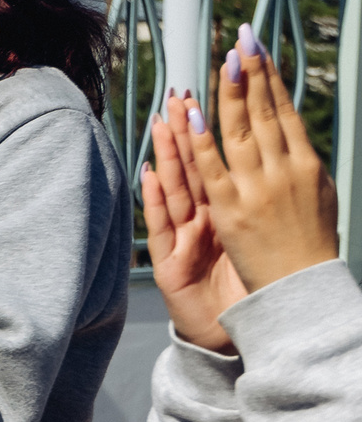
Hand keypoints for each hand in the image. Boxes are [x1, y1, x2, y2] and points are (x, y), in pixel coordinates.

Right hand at [143, 91, 246, 351]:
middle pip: (192, 168)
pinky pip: (161, 226)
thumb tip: (271, 163)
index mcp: (225, 211)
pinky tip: (149, 173)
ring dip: (167, 154)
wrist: (243, 330)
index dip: (214, 126)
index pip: (219, 160)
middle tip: (180, 93)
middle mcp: (201, 220)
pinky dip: (155, 199)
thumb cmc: (250, 286)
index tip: (212, 90)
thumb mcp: (253, 238)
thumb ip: (252, 201)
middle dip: (186, 129)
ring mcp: (183, 240)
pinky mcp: (170, 263)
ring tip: (161, 120)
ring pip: (174, 189)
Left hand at [190, 31, 339, 292]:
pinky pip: (212, 171)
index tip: (258, 49)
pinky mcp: (231, 212)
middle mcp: (284, 172)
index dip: (270, 78)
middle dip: (252, 75)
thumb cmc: (309, 243)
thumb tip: (290, 130)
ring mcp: (257, 191)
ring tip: (224, 62)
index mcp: (306, 165)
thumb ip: (299, 161)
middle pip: (265, 114)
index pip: (284, 111)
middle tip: (241, 40)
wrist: (303, 290)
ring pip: (240, 134)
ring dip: (231, 96)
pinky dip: (202, 144)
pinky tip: (193, 117)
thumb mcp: (317, 195)